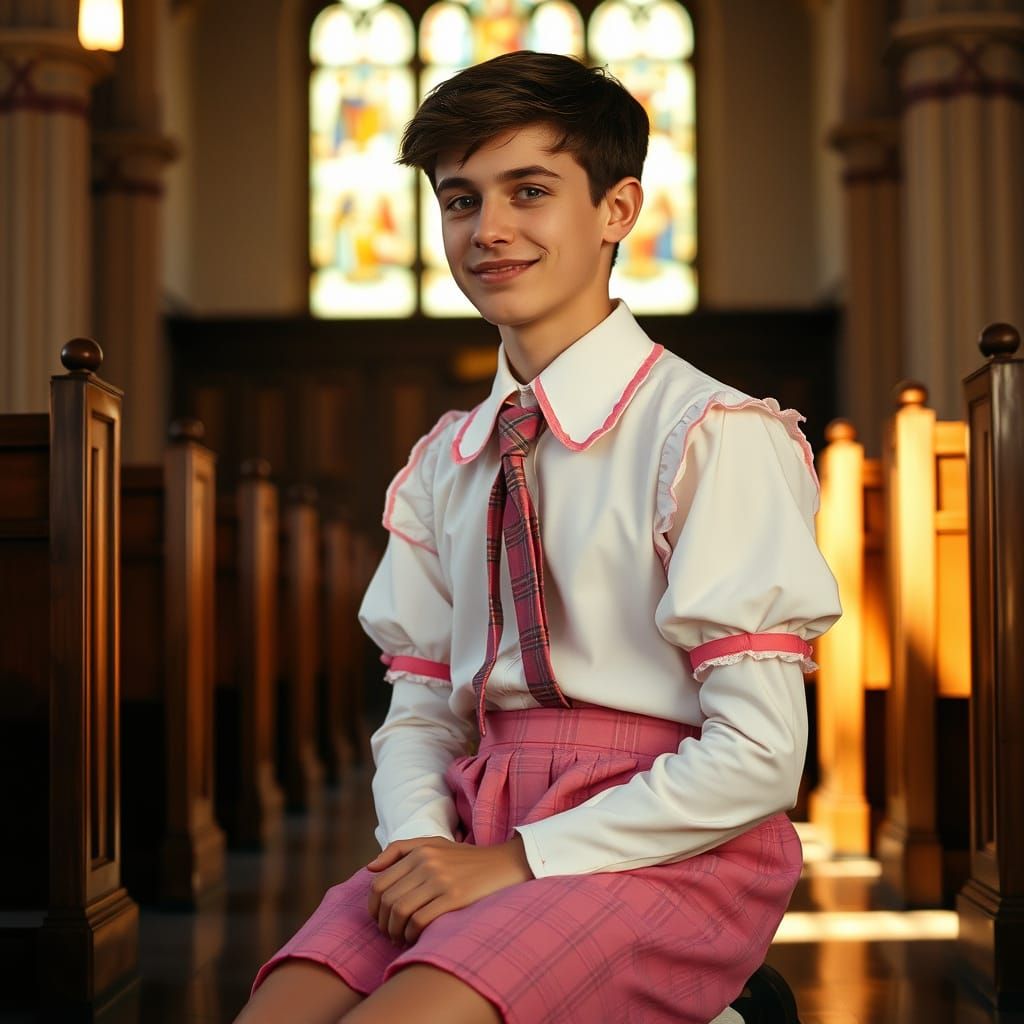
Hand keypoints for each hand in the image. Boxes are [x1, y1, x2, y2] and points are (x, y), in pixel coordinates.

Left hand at [366, 835, 532, 944]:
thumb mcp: (435, 844)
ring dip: (395, 931)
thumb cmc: (467, 859)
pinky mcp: (455, 897)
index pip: (379, 883)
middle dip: (382, 923)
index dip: (373, 907)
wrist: (505, 864)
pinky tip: (417, 938)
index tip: (380, 919)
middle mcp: (427, 862)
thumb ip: (401, 850)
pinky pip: (420, 921)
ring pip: (400, 911)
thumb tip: (370, 868)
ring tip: (401, 938)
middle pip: (387, 900)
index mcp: (419, 850)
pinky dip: (412, 934)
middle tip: (389, 933)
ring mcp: (441, 879)